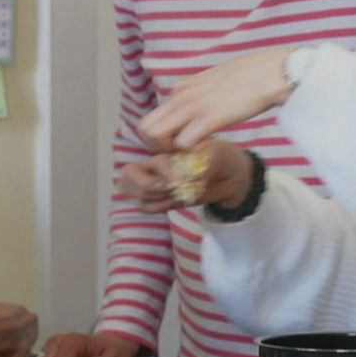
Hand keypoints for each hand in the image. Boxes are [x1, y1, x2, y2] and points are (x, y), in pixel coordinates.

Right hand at [118, 139, 254, 214]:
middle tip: (166, 191)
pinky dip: (157, 207)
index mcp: (167, 149)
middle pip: (128, 174)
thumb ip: (200, 166)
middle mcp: (156, 164)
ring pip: (131, 191)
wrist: (228, 176)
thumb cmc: (218, 158)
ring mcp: (155, 181)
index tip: (182, 182)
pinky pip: (144, 205)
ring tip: (172, 196)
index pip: (155, 162)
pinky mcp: (159, 197)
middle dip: (144, 186)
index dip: (166, 173)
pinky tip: (172, 202)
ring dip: (151, 198)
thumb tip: (187, 179)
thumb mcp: (215, 157)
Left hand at [137, 46, 295, 151]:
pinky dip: (190, 152)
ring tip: (192, 152)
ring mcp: (193, 106)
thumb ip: (200, 97)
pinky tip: (207, 147)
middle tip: (180, 154)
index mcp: (181, 88)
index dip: (161, 138)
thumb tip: (197, 111)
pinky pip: (183, 143)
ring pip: (155, 136)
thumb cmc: (250, 79)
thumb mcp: (214, 85)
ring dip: (169, 152)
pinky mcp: (209, 117)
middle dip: (157, 148)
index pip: (152, 119)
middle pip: (145, 129)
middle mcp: (180, 96)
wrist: (272, 72)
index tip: (179, 144)